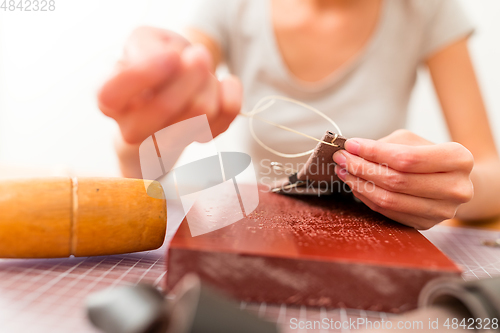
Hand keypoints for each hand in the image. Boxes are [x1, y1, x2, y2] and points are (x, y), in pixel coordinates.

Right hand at [98, 26, 241, 144]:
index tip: (170, 55)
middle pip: (164, 107)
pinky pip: (226, 114)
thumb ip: (147, 47)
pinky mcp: (200, 139)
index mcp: (109, 100)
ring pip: (201, 110)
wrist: (174, 85)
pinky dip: (230, 90)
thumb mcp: (143, 41)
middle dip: (191, 73)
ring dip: (209, 80)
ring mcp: (167, 141)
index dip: (143, 74)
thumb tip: (171, 62)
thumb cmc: (154, 60)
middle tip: (200, 54)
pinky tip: (221, 84)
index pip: (112, 94)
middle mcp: (132, 129)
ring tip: (202, 71)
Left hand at [333, 129, 473, 228]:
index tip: (350, 145)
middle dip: (362, 168)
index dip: (374, 153)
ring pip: (389, 200)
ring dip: (359, 185)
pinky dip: (366, 198)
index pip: (407, 159)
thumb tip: (353, 150)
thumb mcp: (413, 141)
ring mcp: (442, 211)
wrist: (452, 180)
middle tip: (341, 158)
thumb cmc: (428, 155)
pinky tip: (355, 185)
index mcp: (459, 160)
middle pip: (396, 181)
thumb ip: (386, 145)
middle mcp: (456, 189)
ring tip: (343, 171)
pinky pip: (388, 212)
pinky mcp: (426, 224)